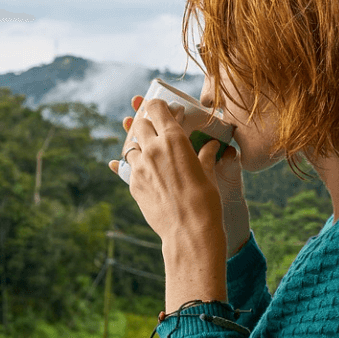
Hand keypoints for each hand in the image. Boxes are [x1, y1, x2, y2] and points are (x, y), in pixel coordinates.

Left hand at [110, 95, 249, 257]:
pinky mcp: (132, 184)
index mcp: (173, 139)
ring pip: (130, 146)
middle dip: (145, 123)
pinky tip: (144, 171)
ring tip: (150, 153)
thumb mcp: (208, 173)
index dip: (157, 106)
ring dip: (139, 146)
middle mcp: (152, 148)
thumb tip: (211, 145)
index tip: (162, 109)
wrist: (189, 231)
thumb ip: (205, 155)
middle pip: (139, 124)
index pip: (156, 108)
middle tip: (155, 130)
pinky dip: (135, 166)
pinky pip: (128, 168)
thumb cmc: (205, 200)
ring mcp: (139, 167)